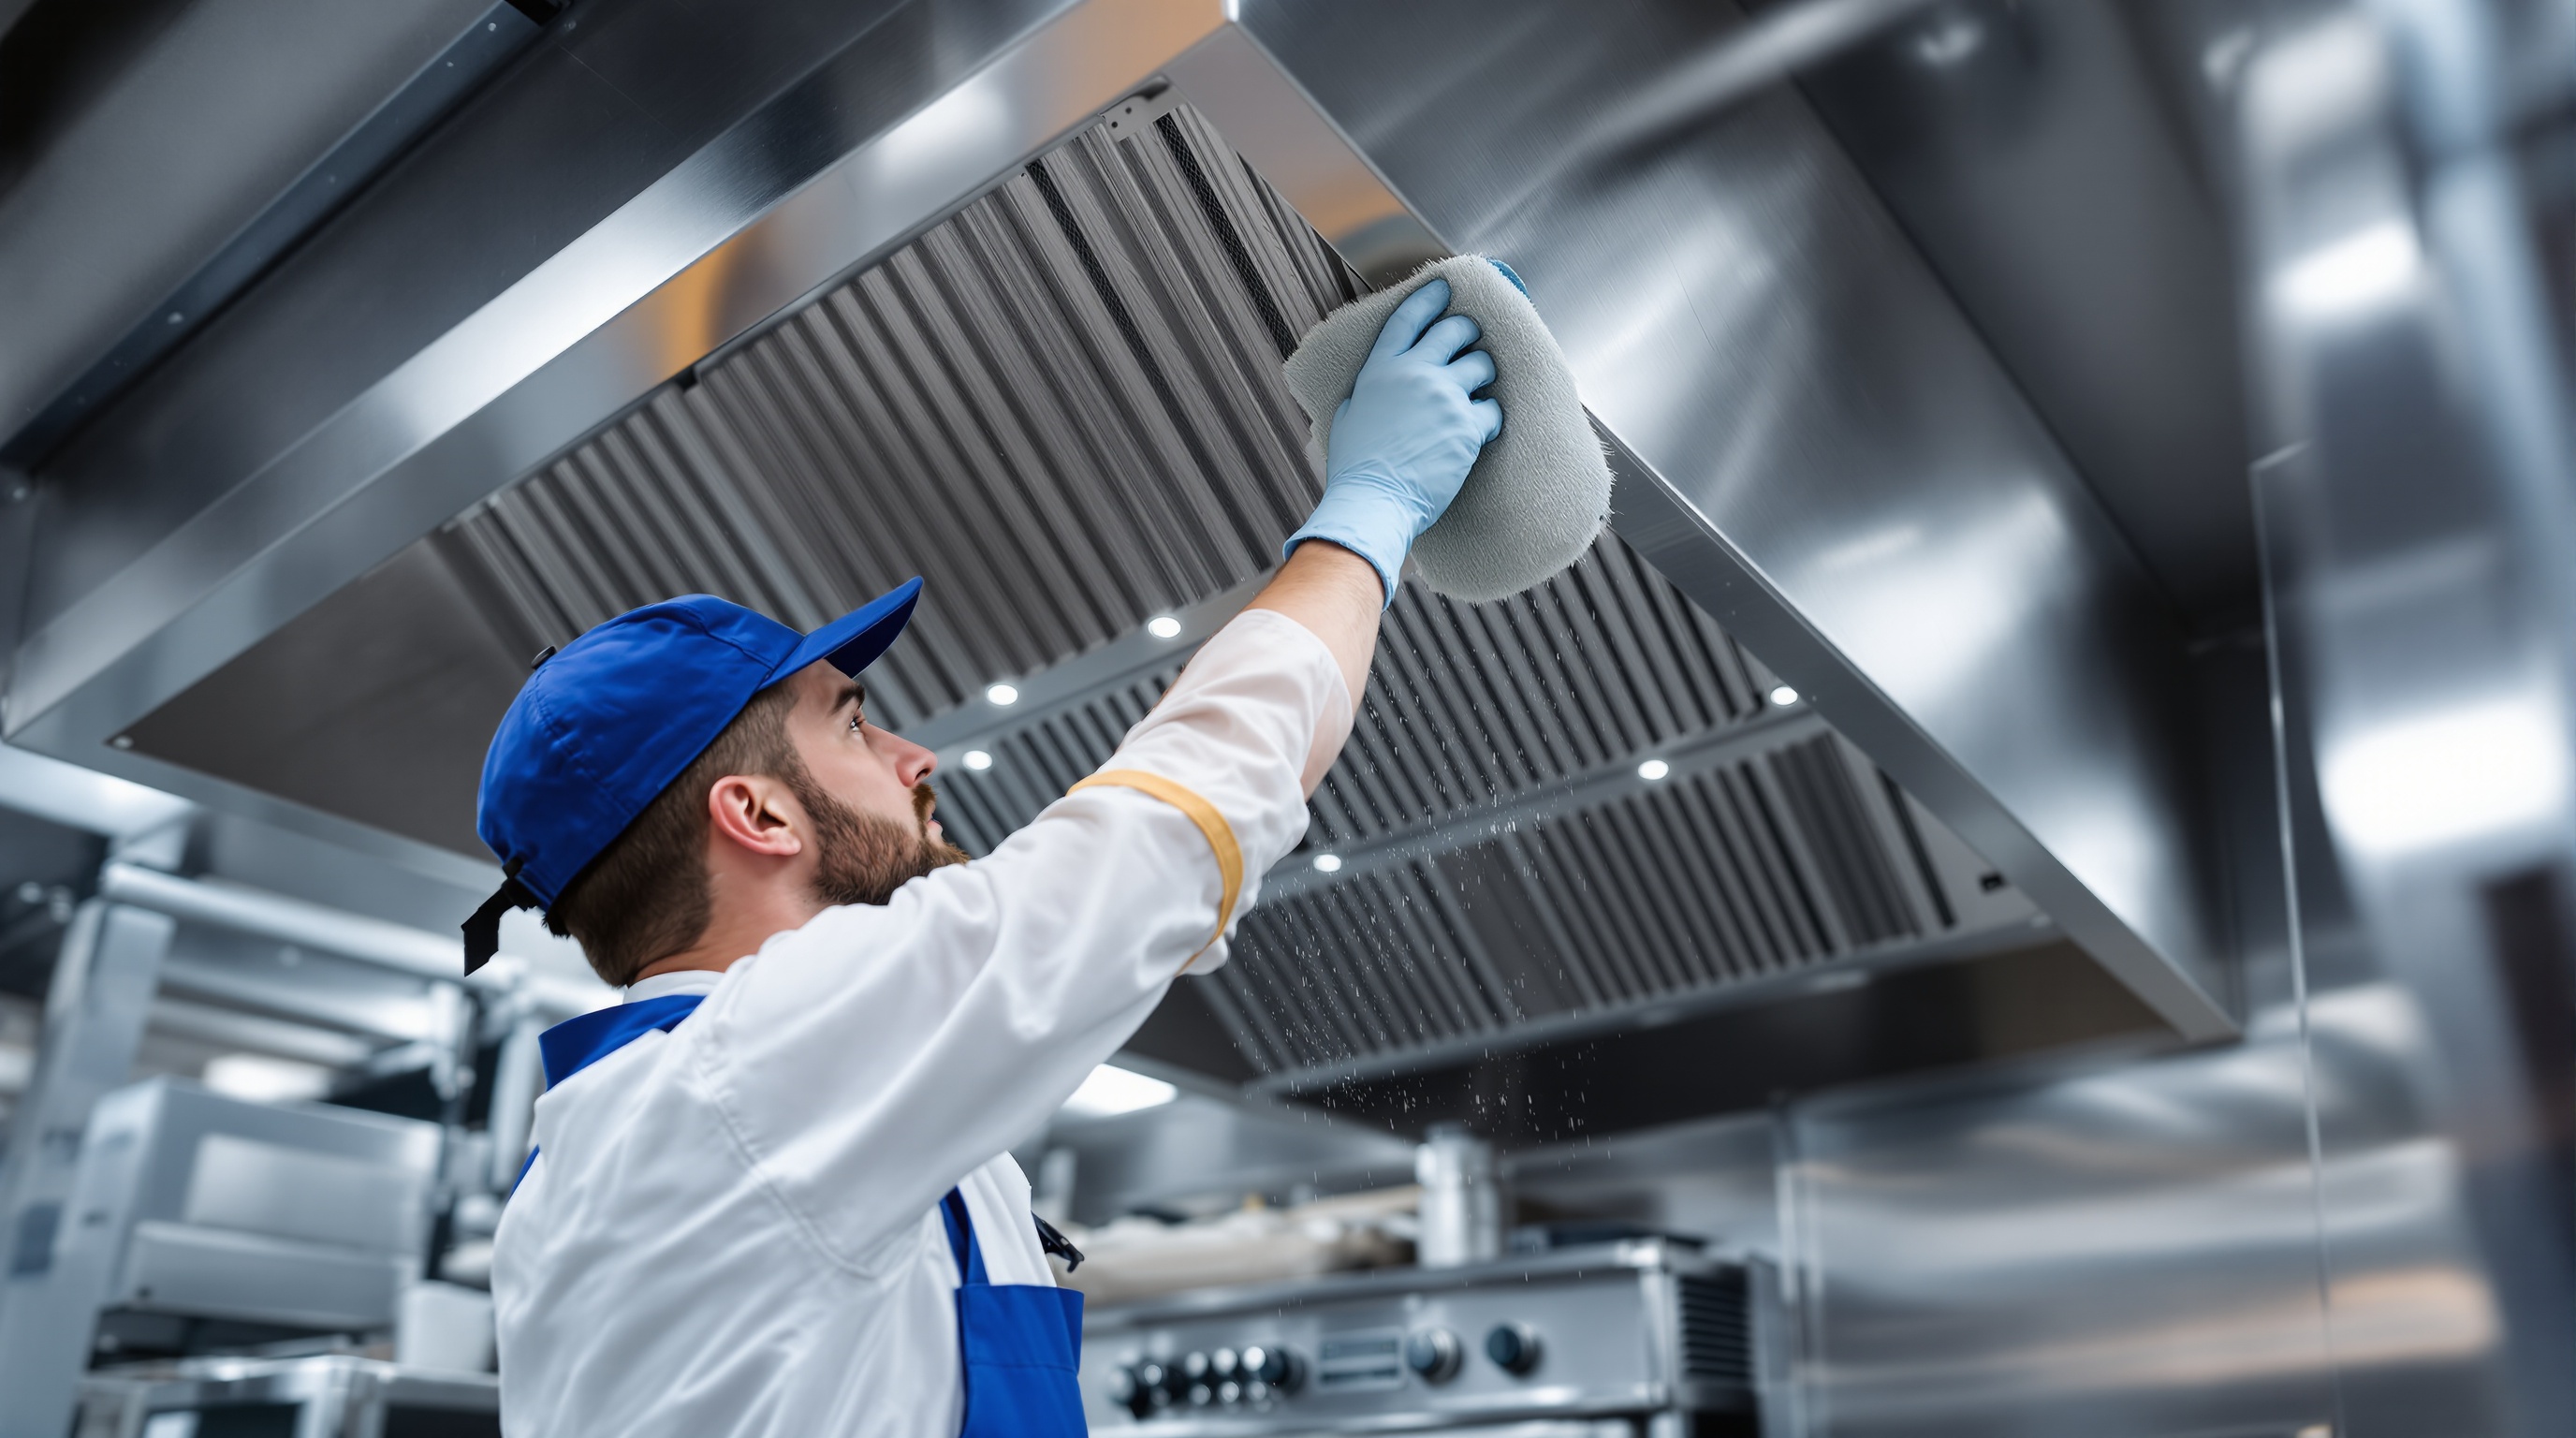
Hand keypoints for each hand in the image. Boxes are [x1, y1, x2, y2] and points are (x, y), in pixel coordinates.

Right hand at [1286, 279, 1503, 601]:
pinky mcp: (1467, 425)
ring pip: (1482, 365)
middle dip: (1467, 333)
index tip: (1445, 287)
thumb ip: (1367, 390)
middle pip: (1455, 331)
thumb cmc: (1355, 467)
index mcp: (1380, 368)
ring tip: (1477, 390)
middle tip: (1471, 342)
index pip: (1409, 318)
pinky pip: (1493, 408)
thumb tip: (1376, 383)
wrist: (1374, 500)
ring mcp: (1444, 395)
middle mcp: (1414, 372)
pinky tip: (1480, 431)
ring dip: (1483, 375)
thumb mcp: (1348, 415)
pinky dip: (1489, 418)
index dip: (1429, 299)